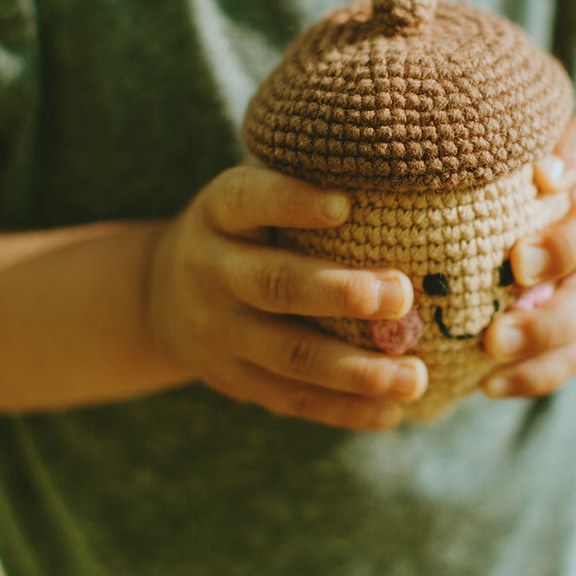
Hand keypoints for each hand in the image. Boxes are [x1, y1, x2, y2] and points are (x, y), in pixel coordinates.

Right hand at [146, 163, 426, 428]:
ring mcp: (217, 333)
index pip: (248, 199)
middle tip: (400, 296)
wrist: (161, 295)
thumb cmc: (236, 234)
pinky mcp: (233, 379)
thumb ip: (292, 185)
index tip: (345, 204)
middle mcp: (210, 271)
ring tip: (414, 377)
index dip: (292, 201)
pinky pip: (289, 398)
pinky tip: (390, 413)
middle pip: (273, 284)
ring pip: (287, 354)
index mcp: (217, 214)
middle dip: (337, 292)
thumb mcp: (244, 198)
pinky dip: (342, 409)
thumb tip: (391, 162)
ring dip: (353, 370)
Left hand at [483, 112, 575, 397]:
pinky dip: (532, 374)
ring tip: (496, 342)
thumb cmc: (511, 205)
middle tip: (520, 264)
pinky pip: (570, 358)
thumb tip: (414, 160)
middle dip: (562, 251)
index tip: (541, 174)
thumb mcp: (501, 174)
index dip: (572, 157)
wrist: (572, 256)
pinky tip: (489, 384)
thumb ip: (476, 165)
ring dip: (544, 328)